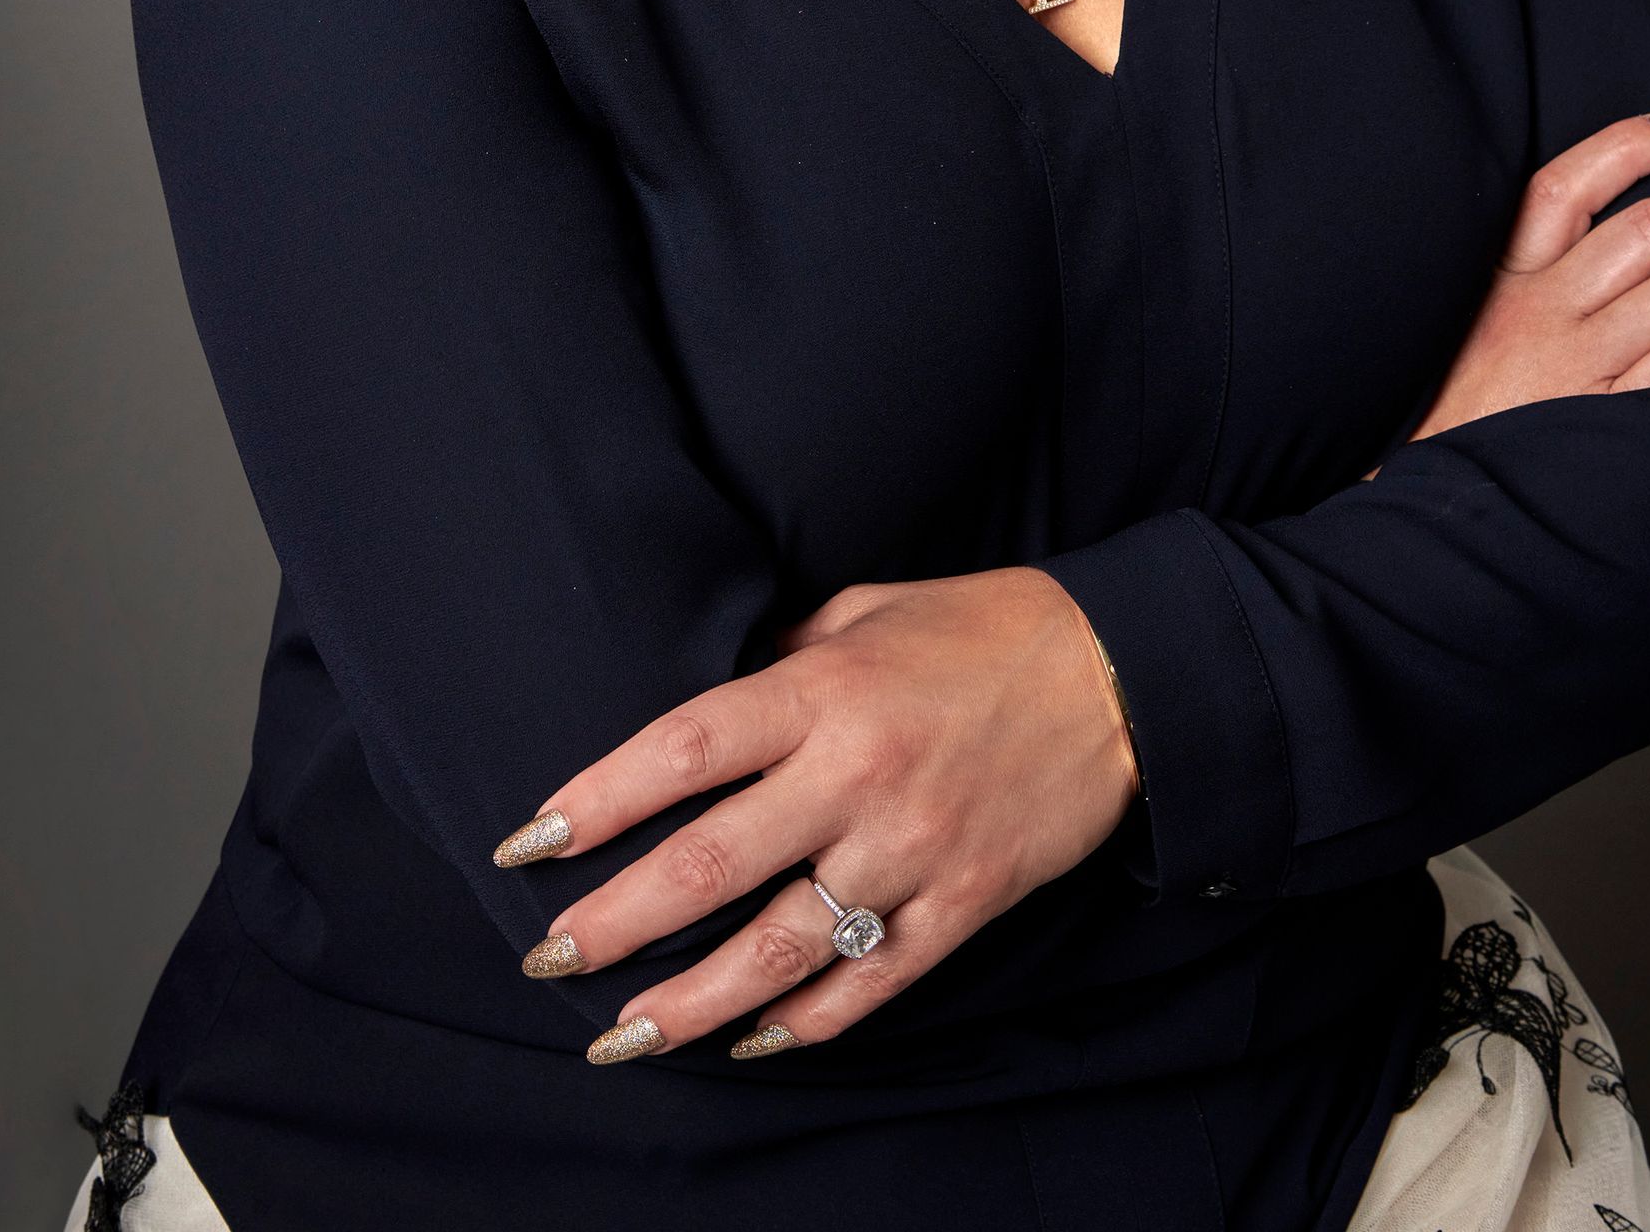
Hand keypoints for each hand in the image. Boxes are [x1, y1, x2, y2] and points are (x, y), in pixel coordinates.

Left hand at [493, 565, 1140, 1060]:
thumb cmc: (980, 628)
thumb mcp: (868, 610)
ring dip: (690, 1002)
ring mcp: (911, 850)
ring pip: (780, 949)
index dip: (599, 801)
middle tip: (546, 957)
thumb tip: (703, 703)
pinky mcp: (962, 905)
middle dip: (614, 923)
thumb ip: (782, 657)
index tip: (529, 844)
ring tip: (622, 1035)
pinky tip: (750, 1040)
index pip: (683, 752)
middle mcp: (859, 774)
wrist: (1120, 676)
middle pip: (709, 866)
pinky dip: (805, 1021)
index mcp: (826, 689)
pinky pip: (870, 983)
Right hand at [1410, 101, 1649, 441]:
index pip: (1566, 184)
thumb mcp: (1477, 320)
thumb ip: (1538, 275)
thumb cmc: (1462, 405)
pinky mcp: (1603, 418)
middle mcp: (1538, 310)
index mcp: (1502, 275)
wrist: (1435, 501)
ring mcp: (1573, 364)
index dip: (1634, 139)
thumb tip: (1637, 232)